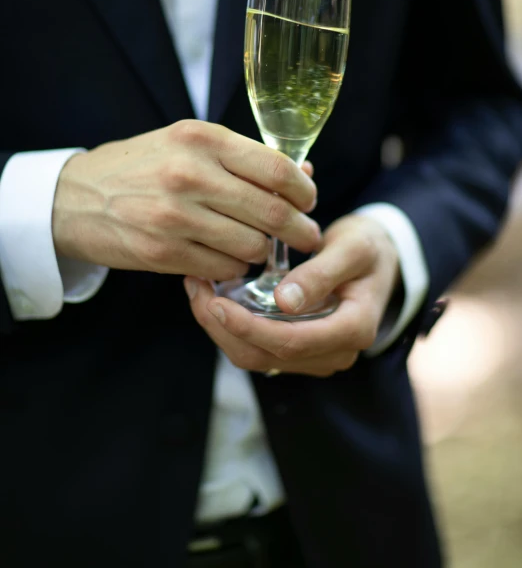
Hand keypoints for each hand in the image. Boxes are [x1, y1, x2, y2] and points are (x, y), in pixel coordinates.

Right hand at [52, 120, 319, 280]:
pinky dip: (235, 267)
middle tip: (309, 236)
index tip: (309, 201)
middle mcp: (190, 174)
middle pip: (272, 212)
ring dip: (263, 250)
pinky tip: (228, 257)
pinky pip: (224, 268)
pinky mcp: (162, 252)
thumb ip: (241, 157)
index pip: (276, 168)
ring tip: (258, 246)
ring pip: (252, 245)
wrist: (75, 197)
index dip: (303, 190)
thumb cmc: (141, 167)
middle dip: (301, 230)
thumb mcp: (187, 144)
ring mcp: (175, 216)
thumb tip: (303, 173)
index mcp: (201, 139)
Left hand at [185, 215, 399, 375]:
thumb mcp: (352, 249)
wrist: (378, 259)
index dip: (249, 327)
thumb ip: (321, 274)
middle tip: (195, 289)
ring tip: (197, 289)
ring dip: (221, 329)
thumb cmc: (367, 248)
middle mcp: (333, 352)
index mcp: (353, 330)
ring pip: (256, 357)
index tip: (215, 302)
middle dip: (223, 328)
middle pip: (265, 356)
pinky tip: (213, 295)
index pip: (291, 342)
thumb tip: (285, 300)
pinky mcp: (298, 348)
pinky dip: (231, 326)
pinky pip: (257, 347)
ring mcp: (315, 354)